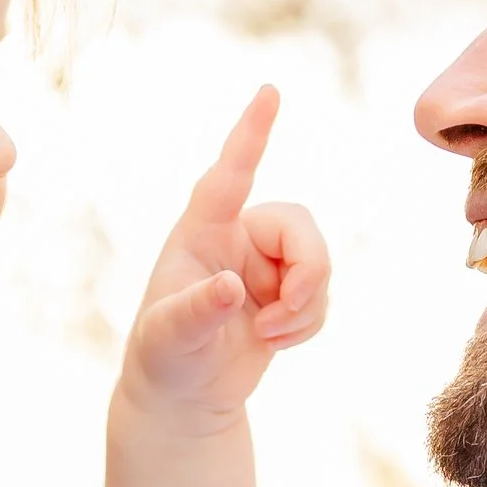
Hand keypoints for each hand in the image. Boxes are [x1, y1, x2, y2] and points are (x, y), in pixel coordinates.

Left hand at [125, 87, 329, 428]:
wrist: (184, 394)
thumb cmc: (164, 357)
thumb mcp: (171, 337)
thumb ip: (197, 310)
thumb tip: (232, 288)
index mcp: (201, 232)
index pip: (229, 175)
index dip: (250, 135)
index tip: (268, 92)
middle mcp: (237, 236)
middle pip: (300, 227)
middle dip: (310, 273)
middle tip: (283, 317)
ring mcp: (265, 263)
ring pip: (319, 262)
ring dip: (307, 307)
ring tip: (269, 337)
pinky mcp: (286, 290)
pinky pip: (323, 294)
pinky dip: (309, 323)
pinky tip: (276, 341)